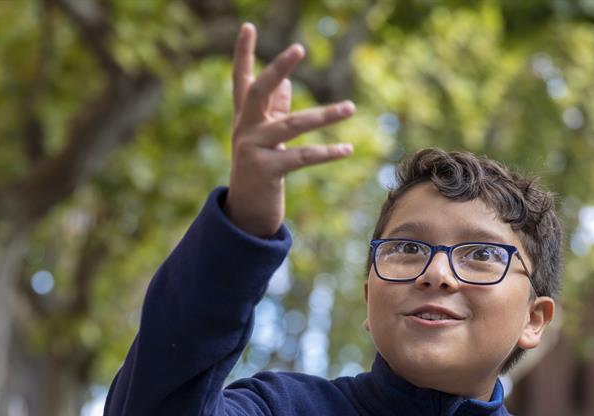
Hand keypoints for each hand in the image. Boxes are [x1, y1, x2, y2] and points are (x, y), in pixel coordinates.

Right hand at [225, 23, 355, 237]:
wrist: (247, 213)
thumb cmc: (260, 169)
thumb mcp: (265, 138)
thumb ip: (275, 110)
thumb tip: (286, 83)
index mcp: (245, 118)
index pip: (243, 80)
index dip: (244, 53)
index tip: (249, 25)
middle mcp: (245, 129)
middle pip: (260, 92)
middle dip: (279, 68)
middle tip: (298, 47)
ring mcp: (253, 149)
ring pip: (293, 125)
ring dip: (325, 115)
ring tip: (351, 107)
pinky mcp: (267, 170)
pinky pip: (302, 157)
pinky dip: (327, 153)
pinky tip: (347, 149)